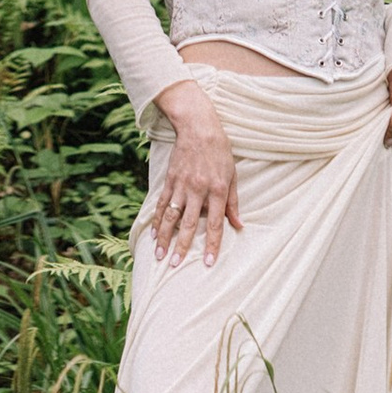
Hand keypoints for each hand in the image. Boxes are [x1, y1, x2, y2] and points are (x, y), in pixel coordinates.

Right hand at [149, 85, 241, 263]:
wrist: (199, 128)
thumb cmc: (220, 152)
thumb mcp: (232, 176)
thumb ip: (233, 203)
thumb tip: (238, 225)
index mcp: (216, 190)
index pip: (215, 224)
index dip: (212, 245)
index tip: (209, 263)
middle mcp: (198, 190)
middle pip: (189, 224)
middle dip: (182, 246)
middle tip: (176, 264)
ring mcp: (181, 185)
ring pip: (171, 216)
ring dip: (164, 237)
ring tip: (159, 255)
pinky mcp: (170, 180)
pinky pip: (162, 203)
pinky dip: (156, 219)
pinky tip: (153, 233)